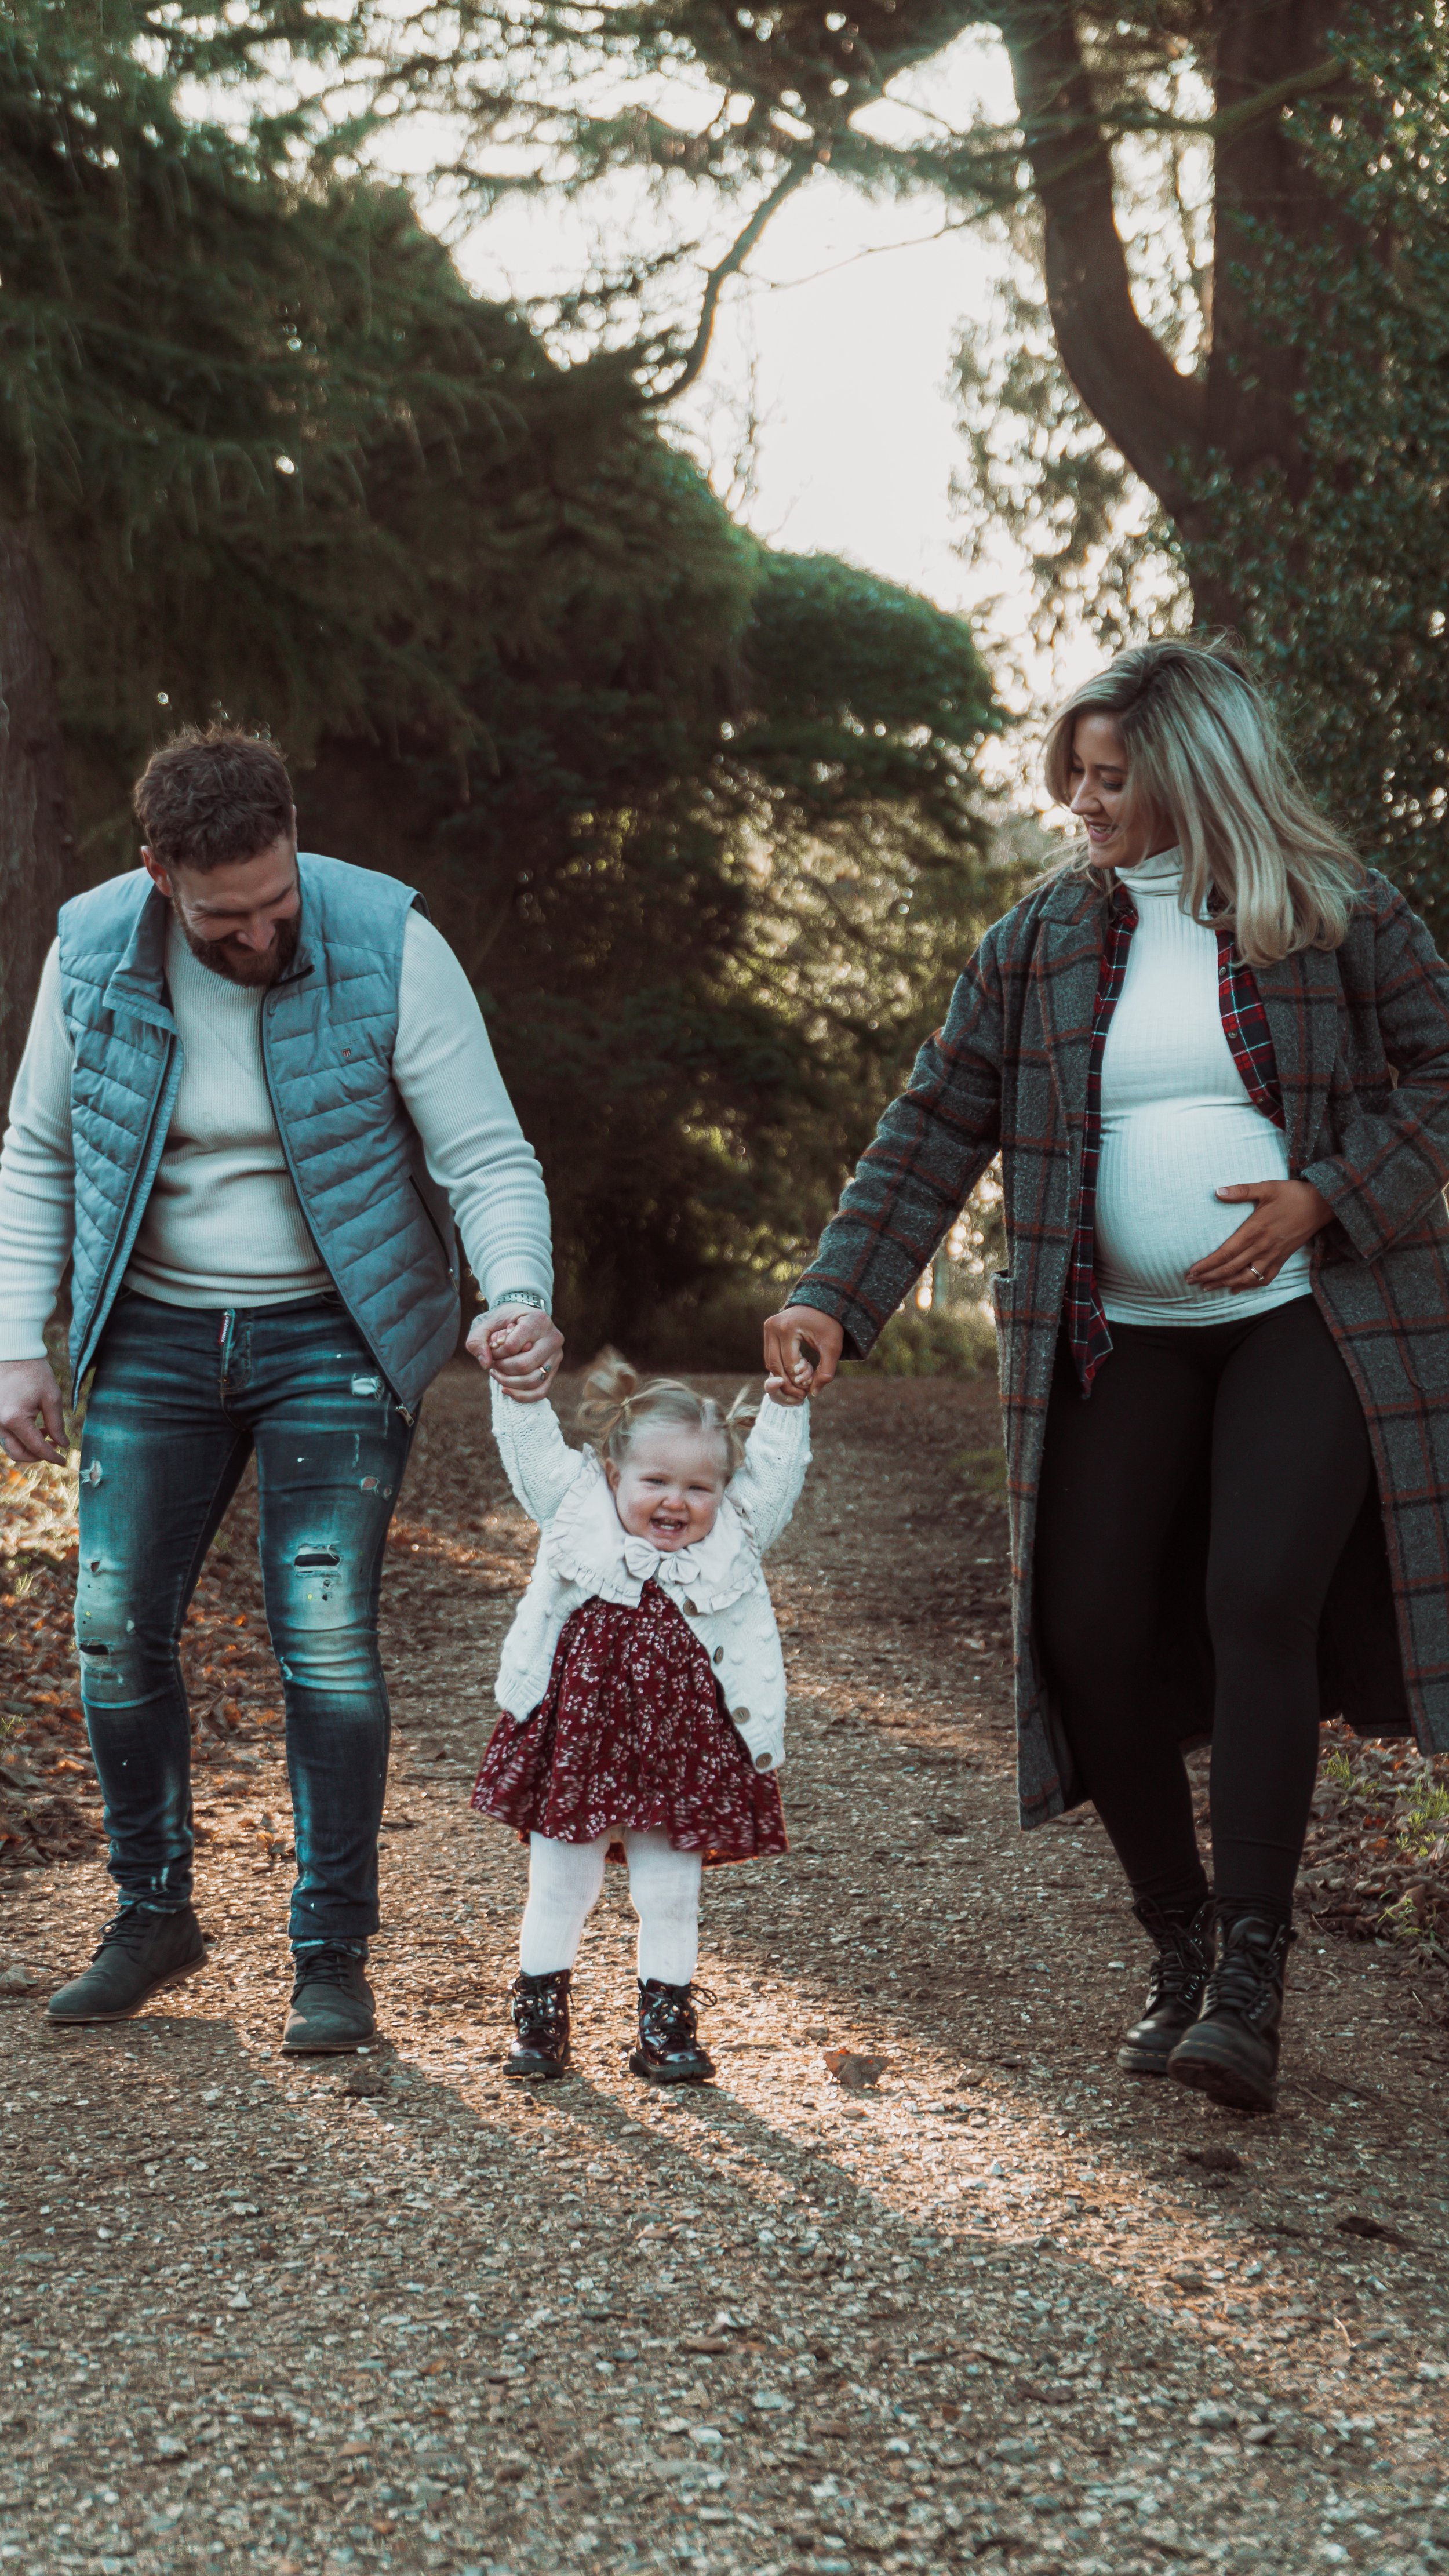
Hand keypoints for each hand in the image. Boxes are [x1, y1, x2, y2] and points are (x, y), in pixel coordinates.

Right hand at [0, 1359, 67, 1466]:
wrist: (13, 1355)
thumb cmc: (34, 1372)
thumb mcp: (51, 1397)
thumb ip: (57, 1424)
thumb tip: (62, 1444)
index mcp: (15, 1419)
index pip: (36, 1447)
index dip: (52, 1456)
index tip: (64, 1461)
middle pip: (18, 1453)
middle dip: (38, 1456)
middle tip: (54, 1449)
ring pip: (10, 1447)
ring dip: (28, 1447)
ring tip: (46, 1434)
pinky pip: (5, 1436)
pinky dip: (20, 1438)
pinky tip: (35, 1428)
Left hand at [466, 1305, 562, 1402]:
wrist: (523, 1319)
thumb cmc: (505, 1320)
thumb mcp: (487, 1323)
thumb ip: (478, 1339)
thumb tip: (485, 1364)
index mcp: (538, 1321)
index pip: (512, 1346)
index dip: (496, 1353)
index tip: (491, 1348)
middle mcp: (553, 1338)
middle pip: (523, 1365)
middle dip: (502, 1368)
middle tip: (493, 1362)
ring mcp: (556, 1356)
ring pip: (532, 1381)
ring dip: (508, 1382)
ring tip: (496, 1373)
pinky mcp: (554, 1370)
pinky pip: (540, 1391)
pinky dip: (521, 1395)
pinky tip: (505, 1389)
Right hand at [762, 1303, 843, 1397]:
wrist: (822, 1304)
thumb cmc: (829, 1325)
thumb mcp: (833, 1348)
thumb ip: (826, 1372)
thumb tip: (813, 1394)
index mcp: (787, 1328)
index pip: (790, 1364)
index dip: (800, 1379)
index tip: (811, 1384)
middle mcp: (773, 1326)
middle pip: (775, 1365)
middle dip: (788, 1381)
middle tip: (802, 1390)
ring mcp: (768, 1326)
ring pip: (769, 1362)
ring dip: (782, 1375)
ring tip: (800, 1379)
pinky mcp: (768, 1329)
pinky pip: (770, 1355)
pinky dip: (780, 1366)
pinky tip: (795, 1369)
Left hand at [1184, 1178, 1333, 1291]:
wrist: (1322, 1205)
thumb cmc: (1292, 1194)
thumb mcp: (1266, 1187)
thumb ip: (1241, 1191)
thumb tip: (1217, 1191)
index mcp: (1255, 1230)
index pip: (1225, 1253)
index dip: (1207, 1264)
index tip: (1192, 1271)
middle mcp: (1262, 1247)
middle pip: (1231, 1268)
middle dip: (1209, 1277)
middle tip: (1190, 1281)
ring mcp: (1273, 1255)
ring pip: (1246, 1278)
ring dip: (1225, 1284)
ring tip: (1208, 1287)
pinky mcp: (1282, 1259)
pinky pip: (1264, 1278)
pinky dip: (1249, 1286)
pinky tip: (1236, 1288)